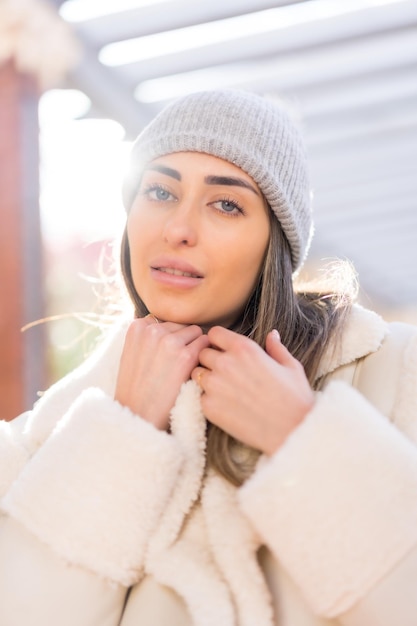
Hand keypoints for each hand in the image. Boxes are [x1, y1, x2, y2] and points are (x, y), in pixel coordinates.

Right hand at [115, 317, 209, 429]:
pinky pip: (205, 344)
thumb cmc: (136, 388)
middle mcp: (153, 329)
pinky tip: (193, 372)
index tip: (163, 357)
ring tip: (183, 369)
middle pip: (181, 325)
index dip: (168, 339)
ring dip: (194, 347)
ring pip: (195, 332)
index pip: (165, 322)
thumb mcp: (131, 354)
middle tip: (175, 364)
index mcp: (137, 327)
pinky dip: (203, 356)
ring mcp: (169, 341)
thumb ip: (147, 337)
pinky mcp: (186, 355)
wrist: (138, 416)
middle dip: (182, 341)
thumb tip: (169, 326)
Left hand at [192, 327, 314, 454]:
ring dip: (206, 378)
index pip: (214, 333)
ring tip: (224, 389)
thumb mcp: (290, 366)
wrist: (292, 430)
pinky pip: (200, 396)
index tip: (225, 350)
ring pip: (197, 373)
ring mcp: (215, 385)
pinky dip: (208, 399)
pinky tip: (226, 406)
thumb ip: (276, 348)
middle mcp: (225, 363)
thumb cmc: (295, 397)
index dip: (218, 341)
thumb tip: (272, 334)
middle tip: (226, 373)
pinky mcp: (209, 407)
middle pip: (202, 353)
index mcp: (244, 348)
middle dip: (211, 360)